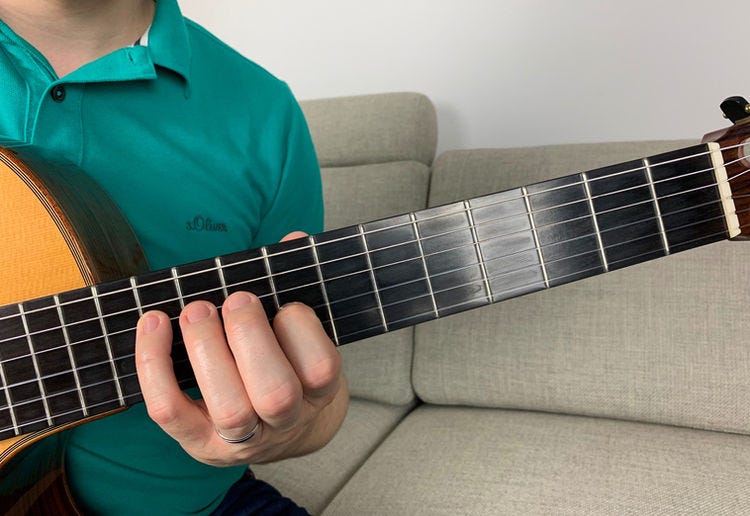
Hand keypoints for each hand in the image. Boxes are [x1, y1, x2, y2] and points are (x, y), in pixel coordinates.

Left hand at [134, 233, 348, 465]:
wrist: (275, 436)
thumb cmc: (286, 369)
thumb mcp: (302, 338)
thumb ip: (298, 287)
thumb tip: (295, 238)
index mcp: (318, 393)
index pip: (320, 369)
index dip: (302, 330)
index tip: (285, 304)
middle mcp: (285, 422)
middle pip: (276, 394)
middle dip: (250, 337)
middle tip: (235, 300)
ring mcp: (242, 439)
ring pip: (229, 408)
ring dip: (206, 350)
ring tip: (196, 310)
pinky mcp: (197, 442)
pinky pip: (170, 411)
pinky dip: (155, 366)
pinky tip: (153, 323)